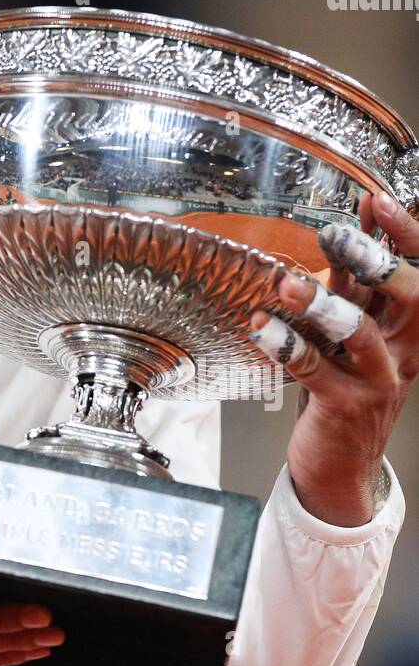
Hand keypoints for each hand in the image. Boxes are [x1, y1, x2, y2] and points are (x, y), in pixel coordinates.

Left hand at [248, 191, 418, 525]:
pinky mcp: (344, 405)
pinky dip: (287, 345)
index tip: (376, 201)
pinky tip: (262, 326)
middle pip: (409, 300)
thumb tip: (356, 224)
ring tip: (288, 282)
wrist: (340, 463)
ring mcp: (376, 380)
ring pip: (360, 335)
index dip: (404, 236)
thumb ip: (355, 283)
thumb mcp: (354, 329)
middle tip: (338, 235)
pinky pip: (316, 370)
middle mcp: (402, 351)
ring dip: (323, 303)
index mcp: (407, 327)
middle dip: (375, 262)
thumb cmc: (344, 385)